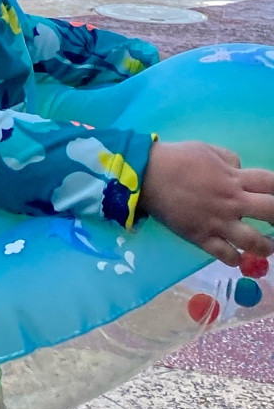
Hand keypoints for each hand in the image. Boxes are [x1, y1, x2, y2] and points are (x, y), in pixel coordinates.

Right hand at [141, 140, 273, 264]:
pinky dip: (236, 258)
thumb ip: (231, 161)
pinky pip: (225, 255)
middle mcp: (232, 201)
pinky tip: (237, 255)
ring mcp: (217, 222)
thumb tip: (241, 172)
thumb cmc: (177, 158)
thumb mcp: (209, 150)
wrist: (147, 175)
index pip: (272, 183)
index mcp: (234, 178)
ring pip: (253, 241)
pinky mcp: (201, 237)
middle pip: (271, 212)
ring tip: (266, 247)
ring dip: (266, 246)